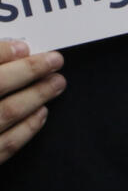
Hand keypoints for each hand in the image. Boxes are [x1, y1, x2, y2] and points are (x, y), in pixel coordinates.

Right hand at [0, 40, 64, 163]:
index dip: (0, 52)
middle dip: (28, 70)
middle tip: (55, 60)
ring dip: (36, 95)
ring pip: (7, 112)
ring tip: (58, 83)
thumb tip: (12, 51)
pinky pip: (7, 144)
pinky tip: (43, 113)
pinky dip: (28, 127)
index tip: (24, 46)